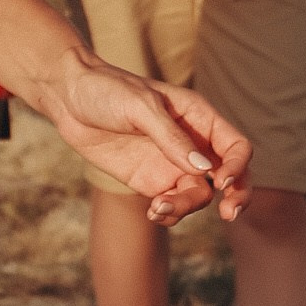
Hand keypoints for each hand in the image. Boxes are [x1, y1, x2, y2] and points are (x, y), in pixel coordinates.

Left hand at [48, 58, 252, 225]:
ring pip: (198, 196)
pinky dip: (168, 214)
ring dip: (186, 208)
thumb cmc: (107, 90)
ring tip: (157, 208)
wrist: (68, 98)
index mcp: (198, 118)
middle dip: (236, 196)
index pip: (235, 146)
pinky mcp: (149, 181)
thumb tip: (204, 170)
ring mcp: (171, 165)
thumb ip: (171, 138)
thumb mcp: (141, 107)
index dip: (237, 166)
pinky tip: (152, 212)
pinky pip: (171, 205)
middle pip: (229, 176)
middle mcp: (191, 144)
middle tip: (229, 214)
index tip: (220, 181)